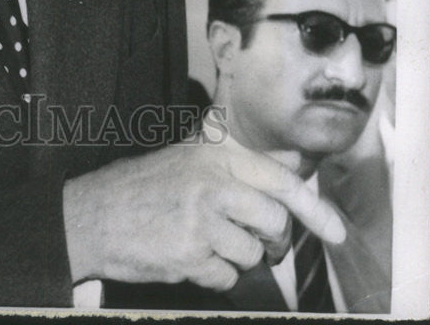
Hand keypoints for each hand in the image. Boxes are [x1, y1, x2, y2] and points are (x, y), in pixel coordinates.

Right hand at [63, 139, 345, 290]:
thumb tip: (292, 165)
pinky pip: (227, 276)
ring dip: (236, 258)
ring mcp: (200, 215)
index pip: (279, 179)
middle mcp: (210, 178)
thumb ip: (237, 162)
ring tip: (204, 242)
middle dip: (271, 240)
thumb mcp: (189, 159)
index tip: (336, 232)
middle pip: (274, 220)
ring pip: (253, 253)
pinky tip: (187, 255)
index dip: (315, 208)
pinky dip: (213, 274)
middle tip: (255, 242)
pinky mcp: (189, 251)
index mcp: (213, 152)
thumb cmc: (141, 188)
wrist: (92, 214)